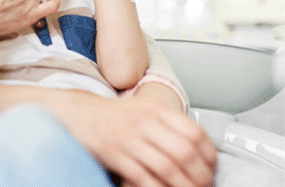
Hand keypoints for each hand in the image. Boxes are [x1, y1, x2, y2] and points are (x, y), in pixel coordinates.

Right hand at [63, 93, 216, 186]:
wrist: (75, 113)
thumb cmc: (110, 115)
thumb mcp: (142, 107)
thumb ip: (167, 122)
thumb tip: (197, 147)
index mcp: (154, 108)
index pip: (194, 132)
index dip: (209, 155)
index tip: (211, 167)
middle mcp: (144, 121)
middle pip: (185, 153)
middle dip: (201, 177)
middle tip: (204, 186)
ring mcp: (128, 138)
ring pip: (168, 169)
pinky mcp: (114, 154)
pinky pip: (144, 179)